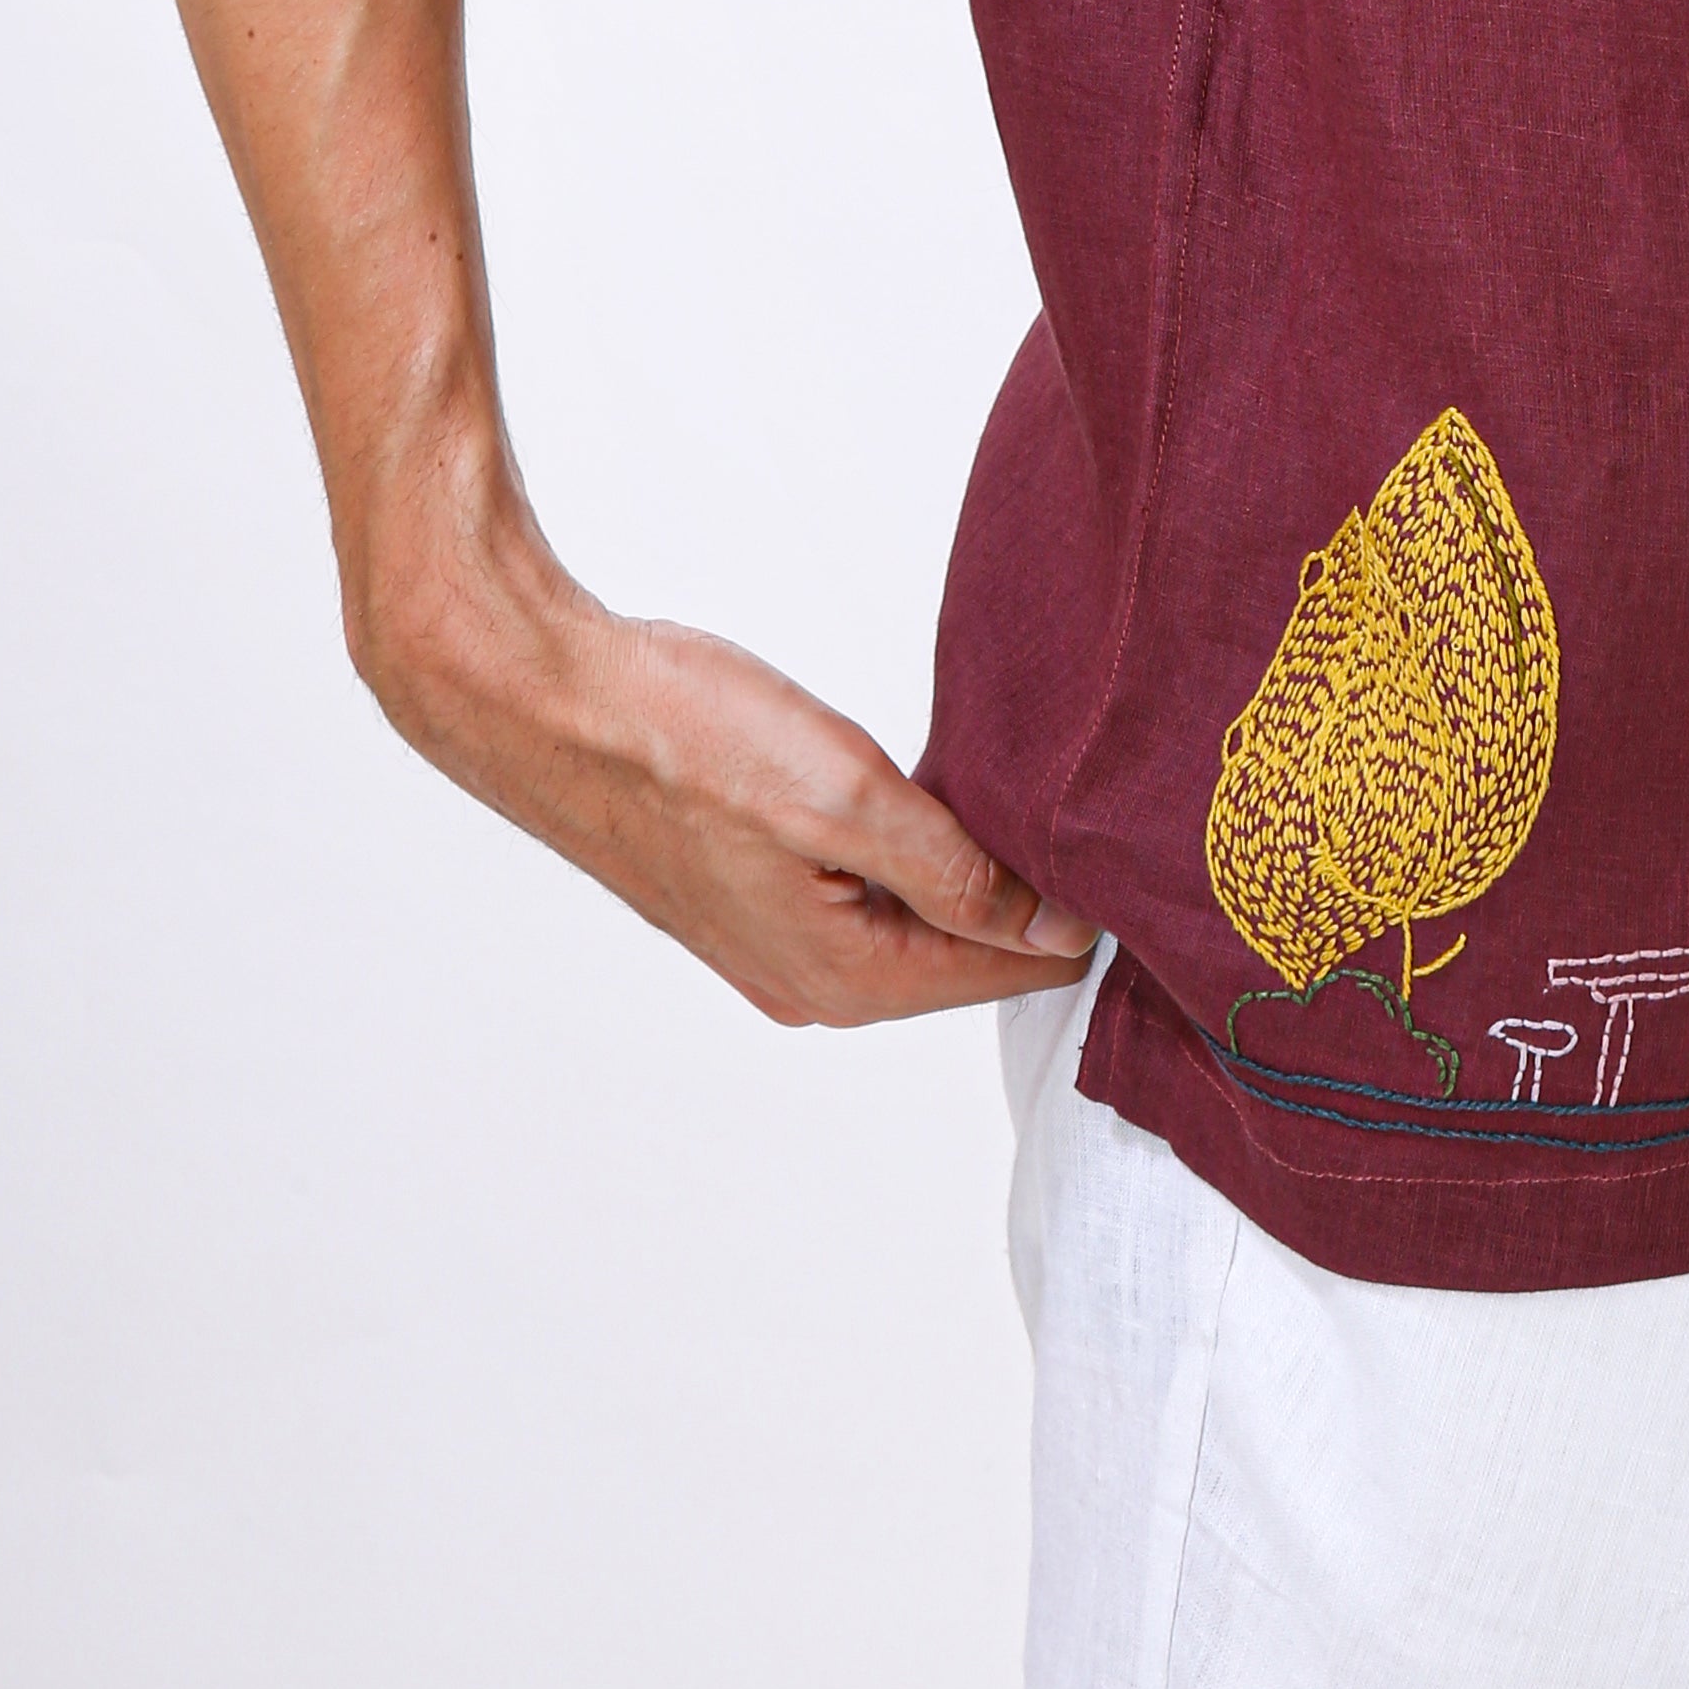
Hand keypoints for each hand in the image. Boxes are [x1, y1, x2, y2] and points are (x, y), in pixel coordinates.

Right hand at [363, 495, 1101, 1027]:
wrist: (547, 701)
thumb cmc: (682, 739)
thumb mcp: (846, 795)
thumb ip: (958, 872)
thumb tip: (1056, 930)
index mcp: (845, 980)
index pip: (1009, 971)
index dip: (1082, 916)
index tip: (1140, 856)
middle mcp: (810, 987)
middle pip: (964, 954)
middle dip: (1032, 895)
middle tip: (1102, 811)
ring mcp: (771, 945)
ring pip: (915, 921)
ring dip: (970, 870)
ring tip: (1035, 796)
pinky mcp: (746, 894)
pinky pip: (864, 894)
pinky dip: (912, 855)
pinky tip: (938, 798)